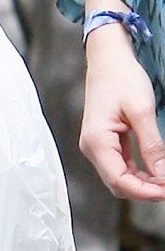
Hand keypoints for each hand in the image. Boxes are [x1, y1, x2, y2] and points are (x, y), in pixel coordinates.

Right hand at [80, 25, 164, 200]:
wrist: (108, 58)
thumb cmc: (121, 77)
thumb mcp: (142, 111)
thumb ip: (152, 146)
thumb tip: (163, 175)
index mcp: (97, 141)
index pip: (119, 181)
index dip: (145, 192)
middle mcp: (92, 147)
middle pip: (118, 184)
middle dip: (145, 191)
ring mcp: (97, 145)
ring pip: (120, 178)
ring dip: (143, 183)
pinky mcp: (105, 142)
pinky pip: (121, 166)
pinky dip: (139, 172)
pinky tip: (155, 170)